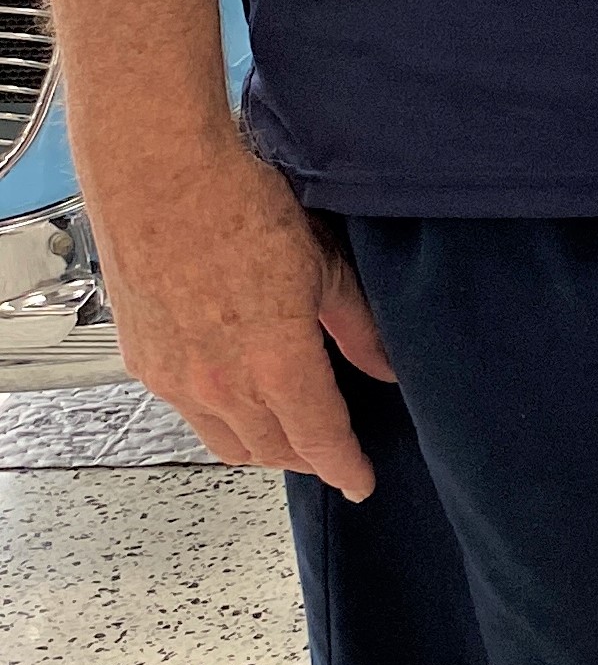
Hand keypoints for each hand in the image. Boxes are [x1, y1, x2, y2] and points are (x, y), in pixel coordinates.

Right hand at [94, 131, 395, 495]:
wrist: (161, 183)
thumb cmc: (242, 209)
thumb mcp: (324, 265)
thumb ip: (358, 325)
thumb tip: (387, 367)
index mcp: (275, 364)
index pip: (319, 438)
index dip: (344, 466)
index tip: (361, 482)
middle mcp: (221, 386)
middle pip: (271, 450)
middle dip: (306, 458)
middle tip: (333, 452)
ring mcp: (176, 379)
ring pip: (226, 441)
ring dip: (262, 447)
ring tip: (291, 434)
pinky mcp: (144, 364)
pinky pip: (189, 414)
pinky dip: (221, 420)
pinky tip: (240, 397)